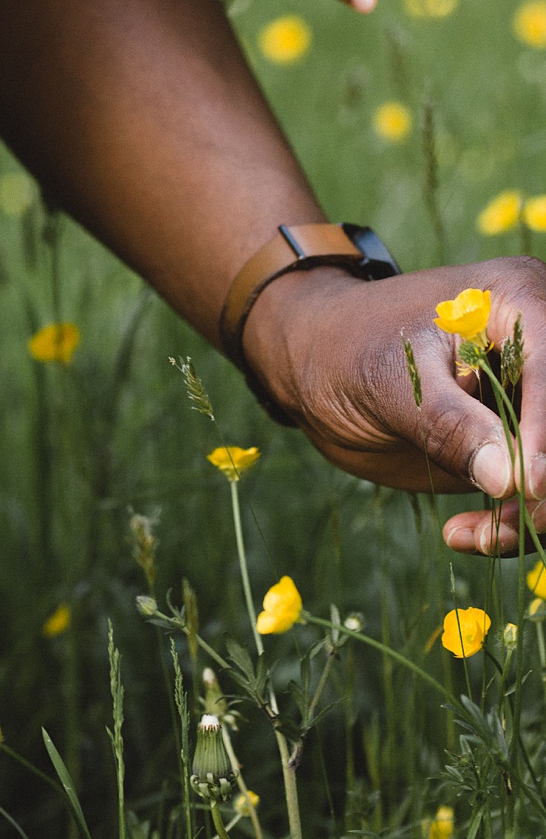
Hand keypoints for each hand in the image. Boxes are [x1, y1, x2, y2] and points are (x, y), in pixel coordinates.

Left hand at [244, 258, 545, 545]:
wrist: (315, 363)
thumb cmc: (345, 348)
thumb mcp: (390, 382)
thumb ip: (450, 425)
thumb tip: (513, 479)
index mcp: (520, 302)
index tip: (526, 485)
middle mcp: (543, 348)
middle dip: (544, 486)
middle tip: (495, 527)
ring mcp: (536, 399)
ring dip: (531, 515)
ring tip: (472, 537)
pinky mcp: (522, 443)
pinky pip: (540, 492)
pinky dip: (516, 524)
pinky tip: (465, 534)